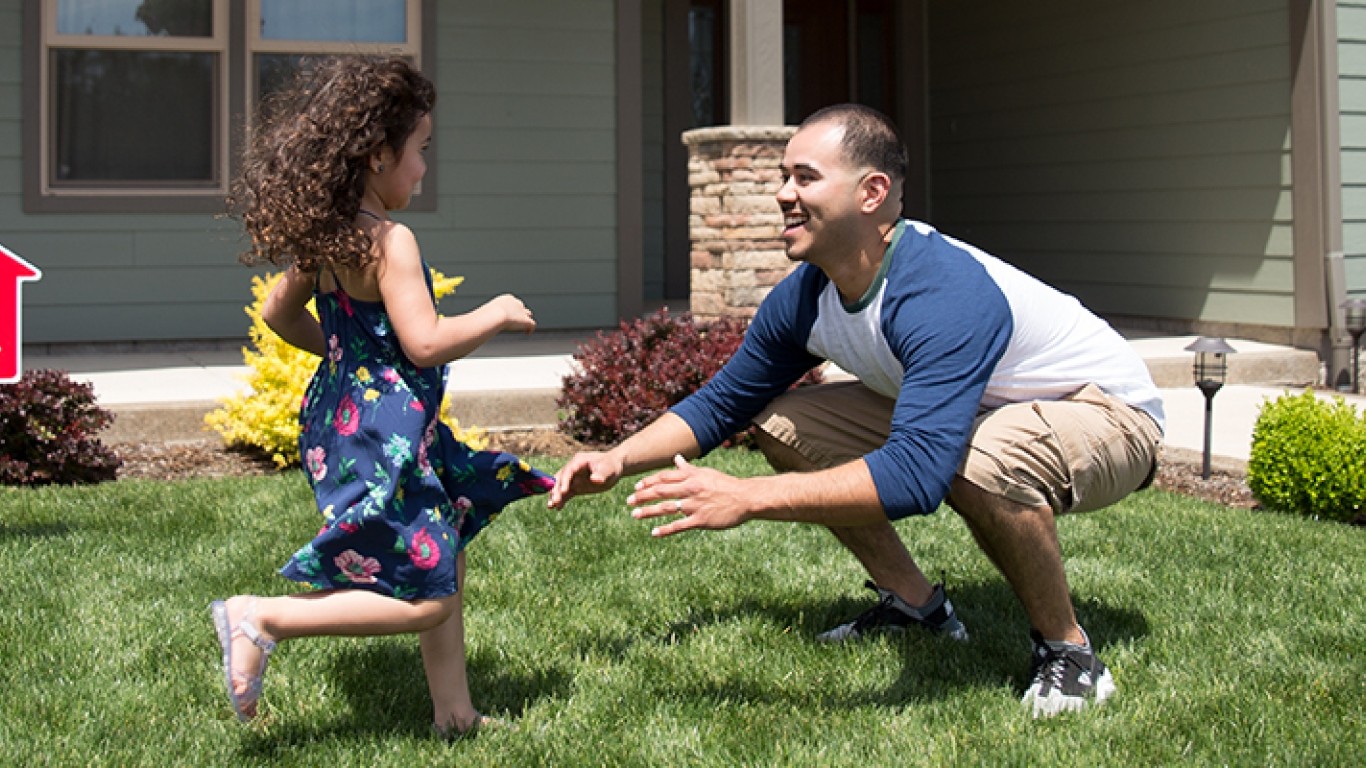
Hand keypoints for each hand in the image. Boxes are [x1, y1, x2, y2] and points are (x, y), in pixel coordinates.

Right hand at [490, 294, 535, 333]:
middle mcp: (517, 303)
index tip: (509, 315)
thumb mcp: (488, 311)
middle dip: (520, 313)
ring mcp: (523, 312)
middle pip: (521, 308)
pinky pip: (532, 324)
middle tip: (517, 321)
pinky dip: (530, 329)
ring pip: (528, 314)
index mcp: (507, 298)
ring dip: (526, 320)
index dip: (512, 309)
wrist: (496, 315)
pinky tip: (527, 333)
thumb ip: (488, 315)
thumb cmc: (488, 314)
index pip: (513, 302)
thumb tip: (482, 320)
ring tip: (524, 327)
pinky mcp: (526, 320)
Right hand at [548, 451, 624, 508]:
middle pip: (561, 479)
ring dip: (555, 496)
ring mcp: (573, 478)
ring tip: (550, 506)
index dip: (564, 481)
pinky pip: (566, 493)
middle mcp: (572, 469)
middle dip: (556, 490)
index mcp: (579, 461)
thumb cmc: (611, 466)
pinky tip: (557, 508)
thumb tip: (595, 479)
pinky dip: (562, 500)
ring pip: (560, 486)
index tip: (563, 491)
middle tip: (554, 502)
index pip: (568, 471)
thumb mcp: (609, 469)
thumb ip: (601, 474)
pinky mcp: (575, 486)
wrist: (614, 467)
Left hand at [626, 454, 751, 537]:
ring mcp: (694, 505)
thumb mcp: (706, 473)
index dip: (648, 482)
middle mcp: (690, 489)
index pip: (664, 478)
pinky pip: (679, 525)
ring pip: (666, 508)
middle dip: (642, 496)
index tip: (636, 487)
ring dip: (649, 511)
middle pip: (661, 491)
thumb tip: (676, 459)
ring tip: (635, 515)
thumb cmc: (725, 485)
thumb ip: (688, 469)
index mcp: (691, 477)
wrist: (745, 498)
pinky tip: (654, 533)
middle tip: (628, 501)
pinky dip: (665, 529)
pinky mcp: (700, 520)